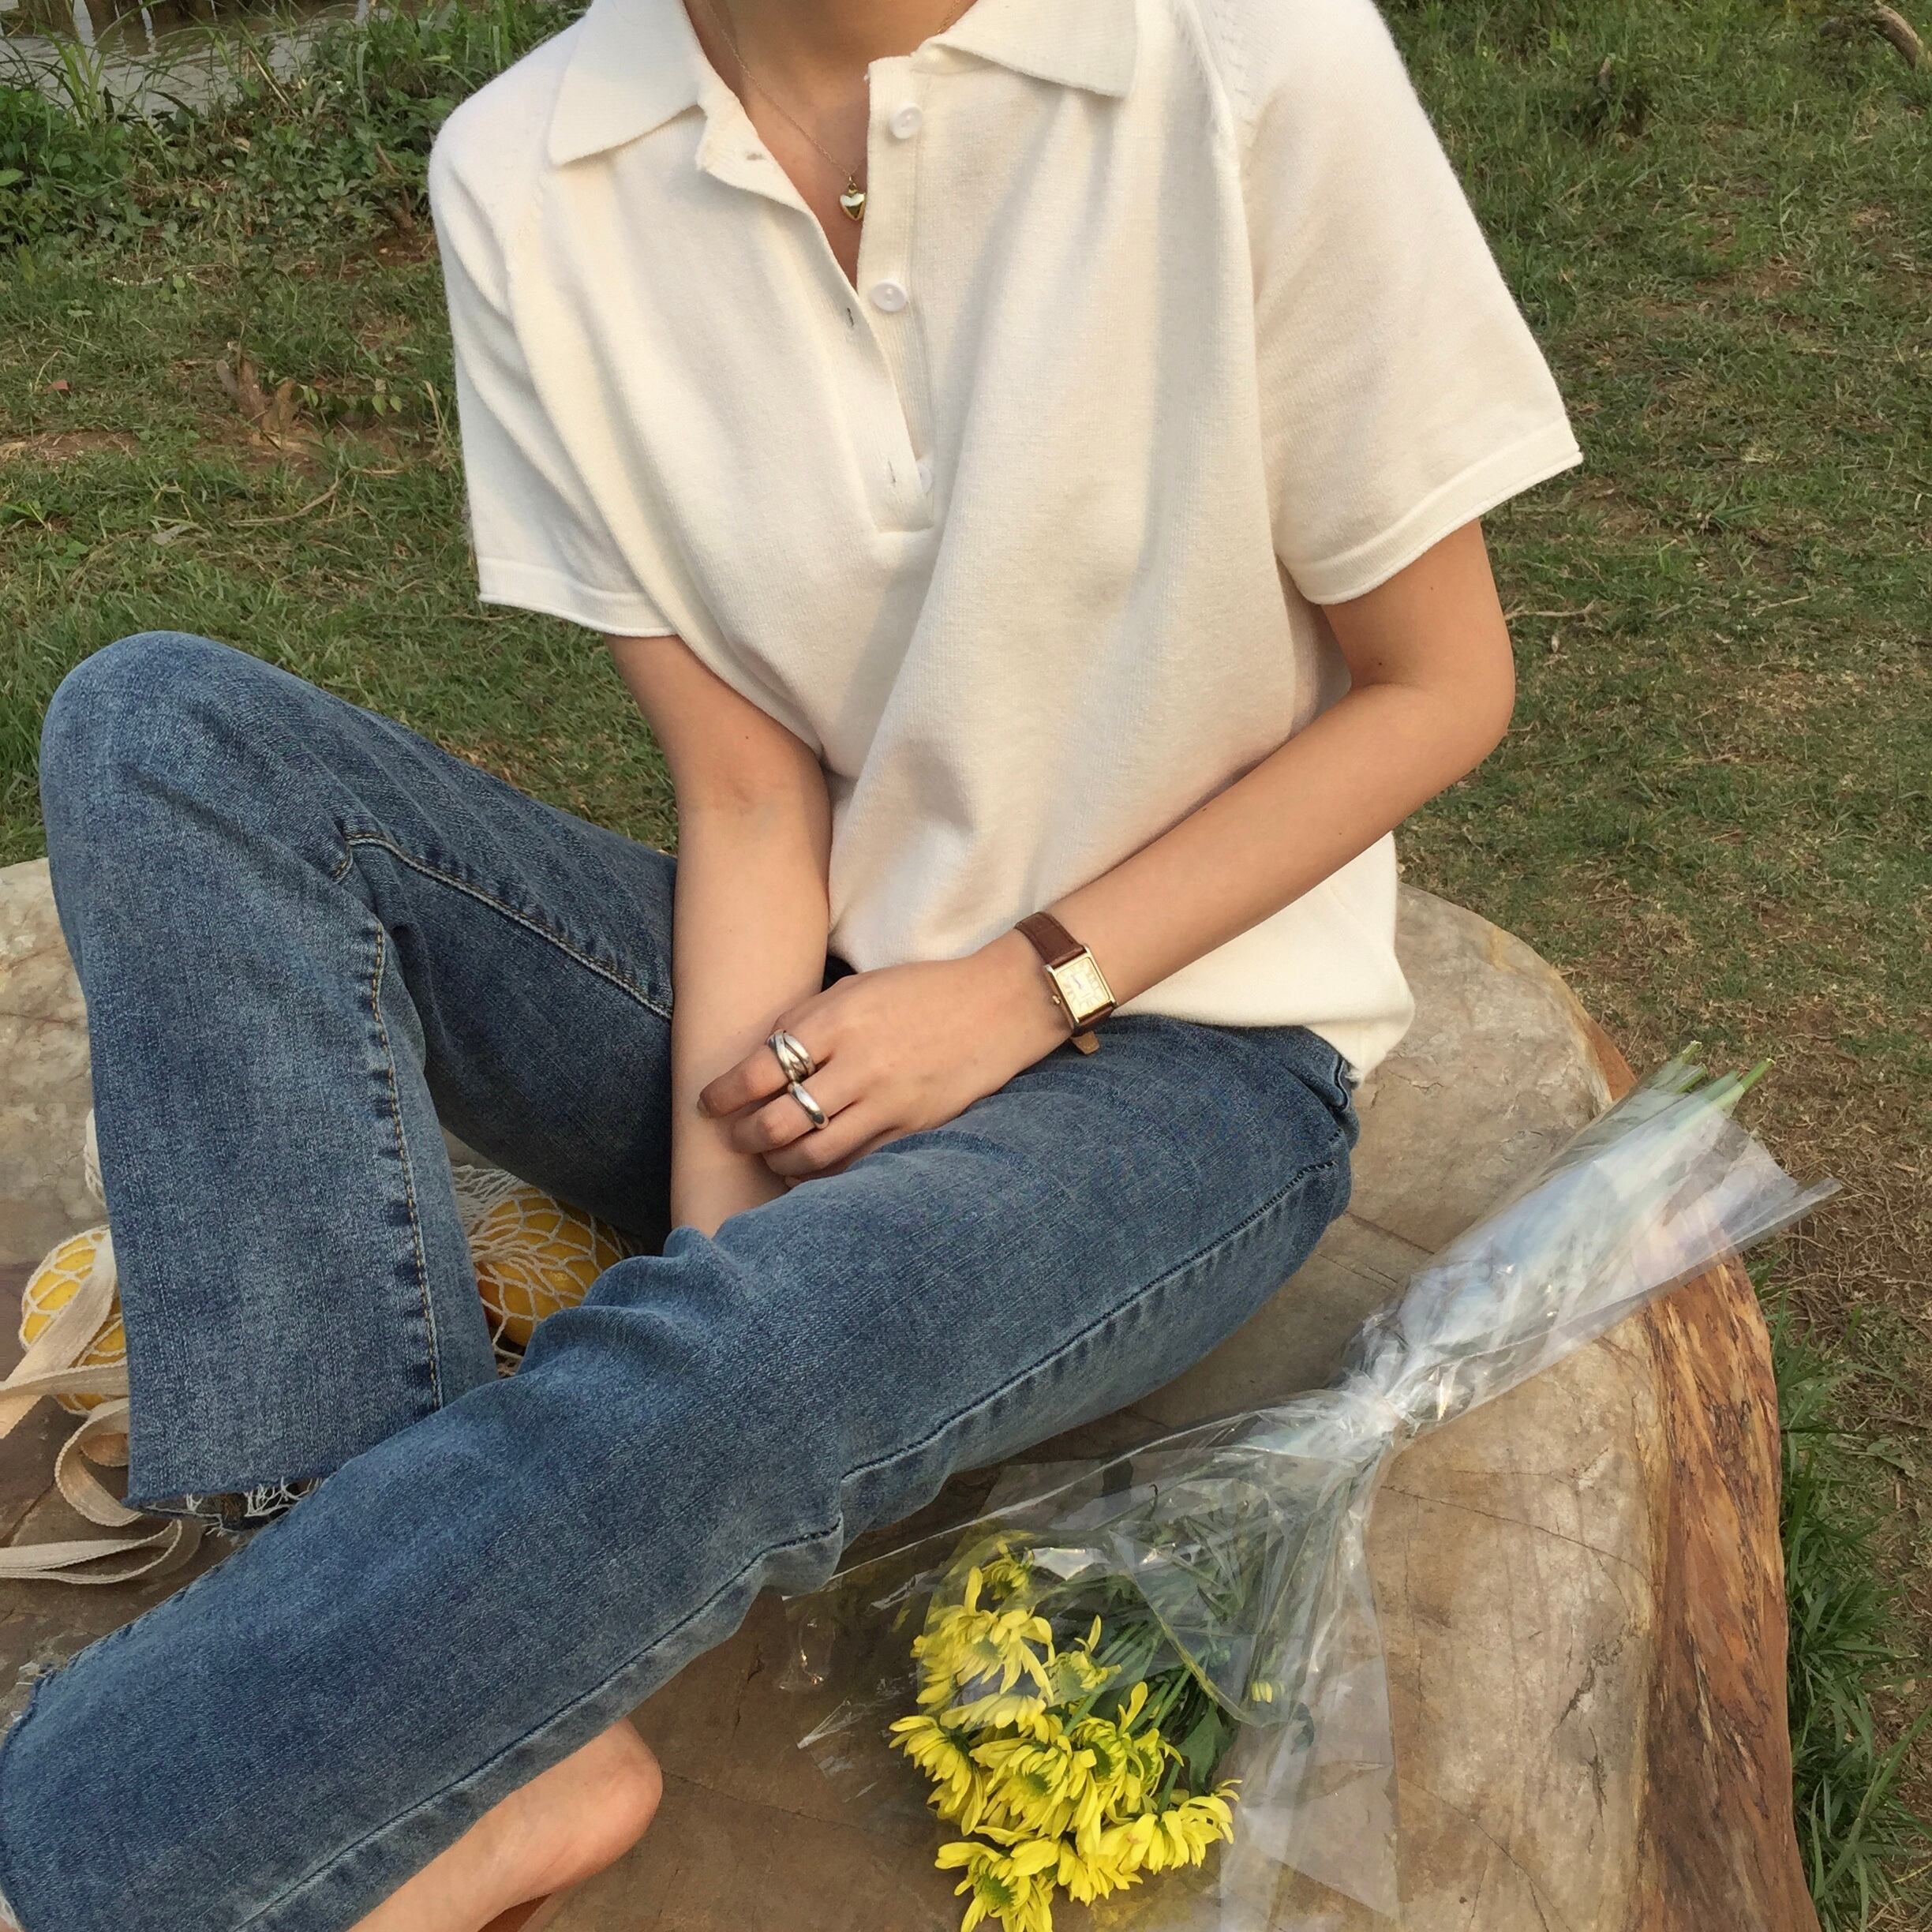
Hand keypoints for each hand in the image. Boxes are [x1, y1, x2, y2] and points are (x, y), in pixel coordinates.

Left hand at [697, 929, 1072, 1180]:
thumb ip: (808, 1020)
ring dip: (778, 1160)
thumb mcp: (857, 988)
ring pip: (813, 1153)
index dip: (724, 1093)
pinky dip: (822, 1172)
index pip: (761, 1068)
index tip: (708, 1103)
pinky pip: (855, 1163)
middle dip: (744, 1135)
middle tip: (733, 1135)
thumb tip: (760, 1058)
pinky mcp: (913, 1127)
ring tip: (768, 1154)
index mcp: (838, 1020)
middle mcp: (859, 1064)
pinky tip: (808, 1167)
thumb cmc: (920, 991)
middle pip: (778, 1120)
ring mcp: (888, 1101)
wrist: (998, 1006)